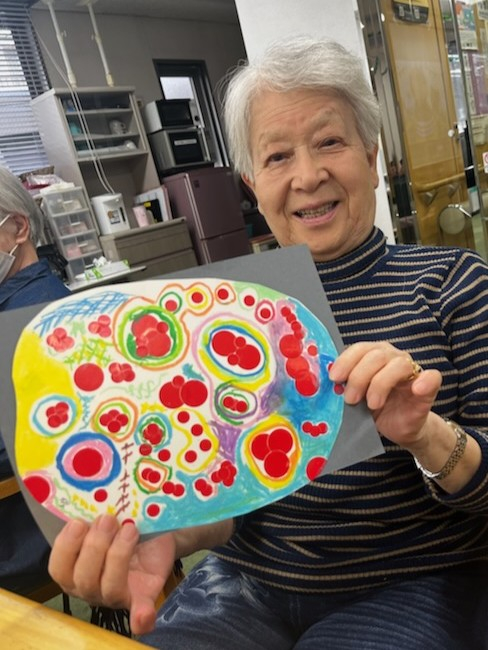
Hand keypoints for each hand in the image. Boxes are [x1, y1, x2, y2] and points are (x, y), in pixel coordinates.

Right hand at [49, 514, 176, 634]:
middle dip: (95, 546)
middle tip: (108, 519)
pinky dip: (141, 617)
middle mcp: (92, 588)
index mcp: (75, 570)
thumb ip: (92, 517)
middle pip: (83, 581)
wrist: (156, 530)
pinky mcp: (143, 596)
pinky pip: (139, 614)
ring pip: (109, 589)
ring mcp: (117, 595)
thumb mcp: (106, 517)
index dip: (65, 547)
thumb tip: (90, 503)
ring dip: (118, 556)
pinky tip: (143, 615)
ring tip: (129, 529)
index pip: (58, 569)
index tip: (78, 522)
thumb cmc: (123, 524)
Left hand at [328, 342, 441, 449]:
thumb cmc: (376, 409)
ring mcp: (412, 371)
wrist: (400, 428)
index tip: (335, 378)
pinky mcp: (428, 387)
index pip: (360, 348)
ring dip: (381, 383)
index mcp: (373, 356)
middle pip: (376, 355)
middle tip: (350, 399)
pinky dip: (425, 381)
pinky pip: (432, 377)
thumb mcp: (356, 397)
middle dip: (359, 377)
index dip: (346, 361)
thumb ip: (345, 386)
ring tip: (372, 404)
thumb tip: (328, 384)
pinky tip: (416, 389)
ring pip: (399, 364)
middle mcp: (392, 357)